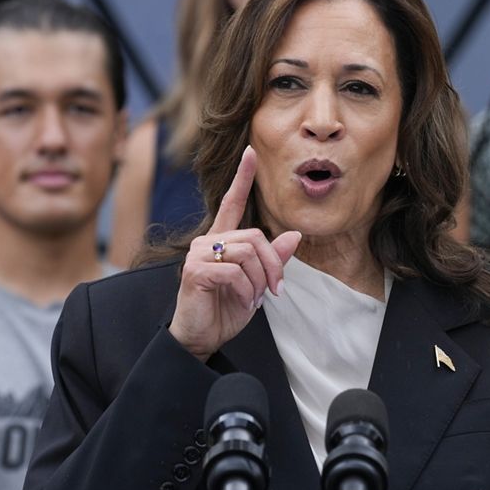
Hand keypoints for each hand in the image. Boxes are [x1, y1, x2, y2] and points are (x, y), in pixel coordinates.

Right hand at [169, 146, 299, 361]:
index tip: (250, 152)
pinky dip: (246, 290)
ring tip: (254, 300)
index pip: (232, 203)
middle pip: (254, 237)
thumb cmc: (225, 310)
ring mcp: (198, 254)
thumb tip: (295, 235)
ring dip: (259, 281)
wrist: (201, 337)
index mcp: (221, 240)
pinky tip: (242, 302)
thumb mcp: (256, 285)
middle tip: (276, 290)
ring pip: (247, 253)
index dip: (242, 177)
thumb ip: (272, 260)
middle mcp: (207, 241)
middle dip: (273, 265)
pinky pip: (235, 272)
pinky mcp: (195, 270)